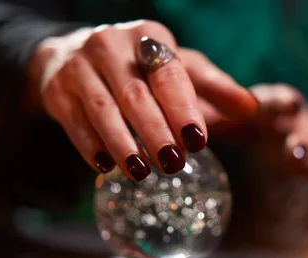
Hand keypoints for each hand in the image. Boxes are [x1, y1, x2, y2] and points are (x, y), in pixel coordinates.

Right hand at [26, 21, 257, 180]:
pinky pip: (75, 122)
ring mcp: (79, 67)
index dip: (183, 108)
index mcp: (148, 37)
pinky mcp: (56, 90)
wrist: (69, 56)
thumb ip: (212, 87)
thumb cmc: (136, 67)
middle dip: (155, 132)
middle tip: (173, 164)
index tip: (197, 141)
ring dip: (123, 143)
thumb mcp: (174, 68)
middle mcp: (110, 46)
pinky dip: (91, 146)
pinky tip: (106, 166)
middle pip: (136, 95)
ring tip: (141, 171)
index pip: (168, 74)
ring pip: (103, 109)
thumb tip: (251, 108)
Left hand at [200, 83, 307, 201]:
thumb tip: (176, 127)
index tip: (288, 106)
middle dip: (300, 136)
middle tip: (297, 148)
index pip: (277, 98)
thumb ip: (207, 117)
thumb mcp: (225, 112)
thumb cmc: (241, 112)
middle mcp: (292, 120)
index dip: (281, 102)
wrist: (269, 121)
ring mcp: (305, 140)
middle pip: (300, 125)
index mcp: (269, 103)